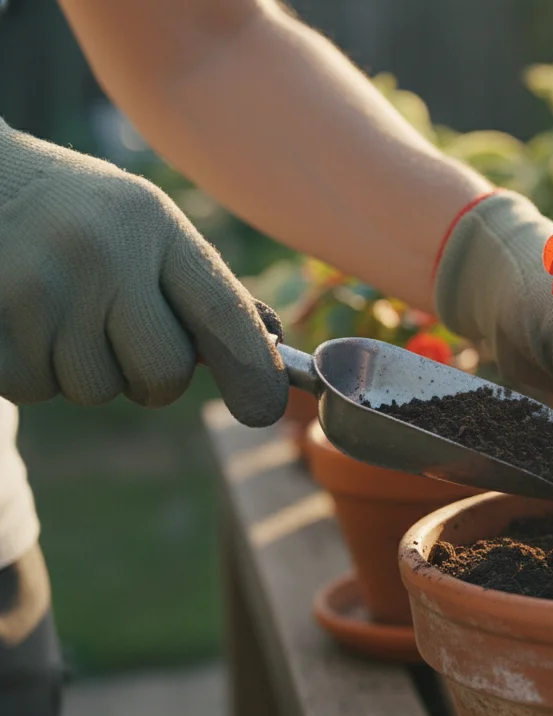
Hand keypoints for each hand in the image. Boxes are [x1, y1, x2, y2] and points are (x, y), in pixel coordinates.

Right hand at [0, 119, 286, 425]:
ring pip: (91, 389)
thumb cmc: (75, 212)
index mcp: (154, 227)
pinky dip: (28, 369)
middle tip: (117, 333)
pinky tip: (19, 319)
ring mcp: (39, 288)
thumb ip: (201, 285)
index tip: (262, 409)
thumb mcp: (144, 223)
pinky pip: (30, 388)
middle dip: (147, 375)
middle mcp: (102, 255)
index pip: (224, 316)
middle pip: (160, 376)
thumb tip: (271, 339)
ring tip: (57, 311)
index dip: (254, 373)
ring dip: (79, 369)